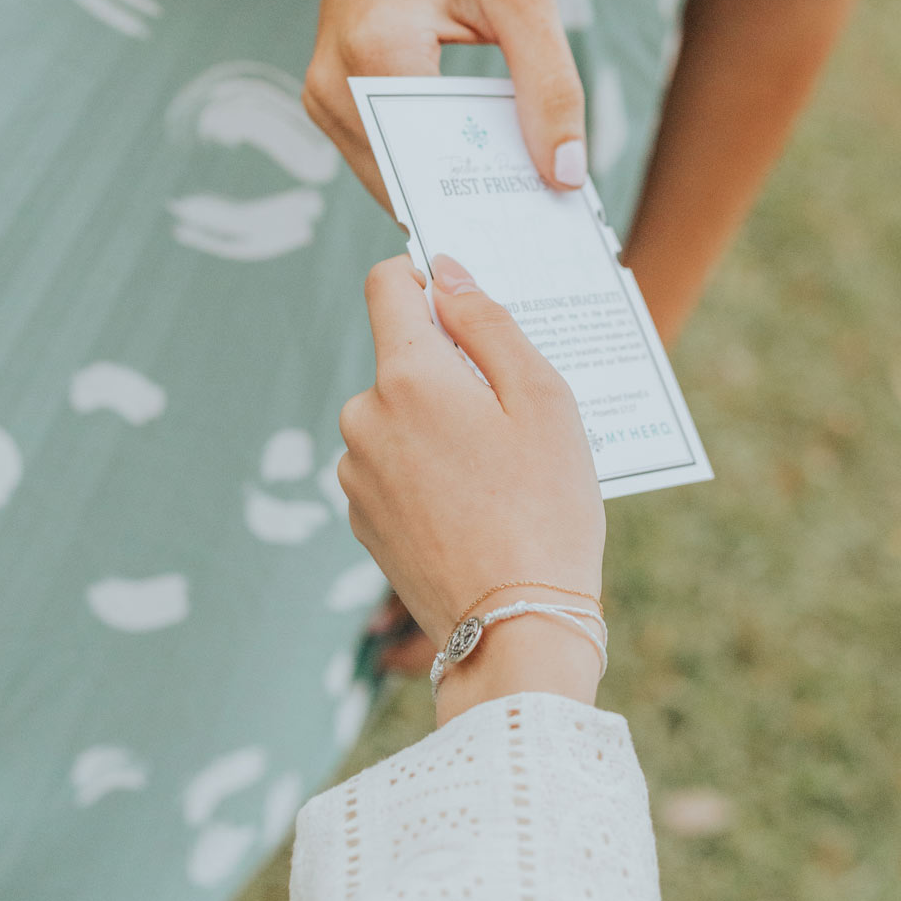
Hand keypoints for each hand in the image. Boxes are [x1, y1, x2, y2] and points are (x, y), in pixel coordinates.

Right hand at [283, 0, 586, 208]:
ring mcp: (325, 100)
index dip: (492, 202)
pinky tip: (478, 159)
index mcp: (377, 54)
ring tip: (513, 190)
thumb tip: (565, 176)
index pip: (437, 166)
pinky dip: (433, 164)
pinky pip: (388, 159)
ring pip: (397, 183)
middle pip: (413, 185)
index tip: (542, 228)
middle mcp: (336, 88)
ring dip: (452, 189)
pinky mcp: (330, 103)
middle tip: (537, 219)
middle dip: (475, 204)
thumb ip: (550, 85)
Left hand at [338, 255, 605, 717]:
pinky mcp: (360, 517)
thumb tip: (446, 273)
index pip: (388, 284)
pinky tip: (470, 508)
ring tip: (495, 476)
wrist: (515, 627)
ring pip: (396, 414)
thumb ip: (488, 321)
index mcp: (407, 375)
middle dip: (449, 371)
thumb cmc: (546, 507)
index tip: (465, 310)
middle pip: (401, 358)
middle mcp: (363, 416)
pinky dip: (424, 469)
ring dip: (436, 424)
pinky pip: (390, 464)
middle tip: (509, 421)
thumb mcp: (543, 397)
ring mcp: (354, 472)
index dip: (427, 281)